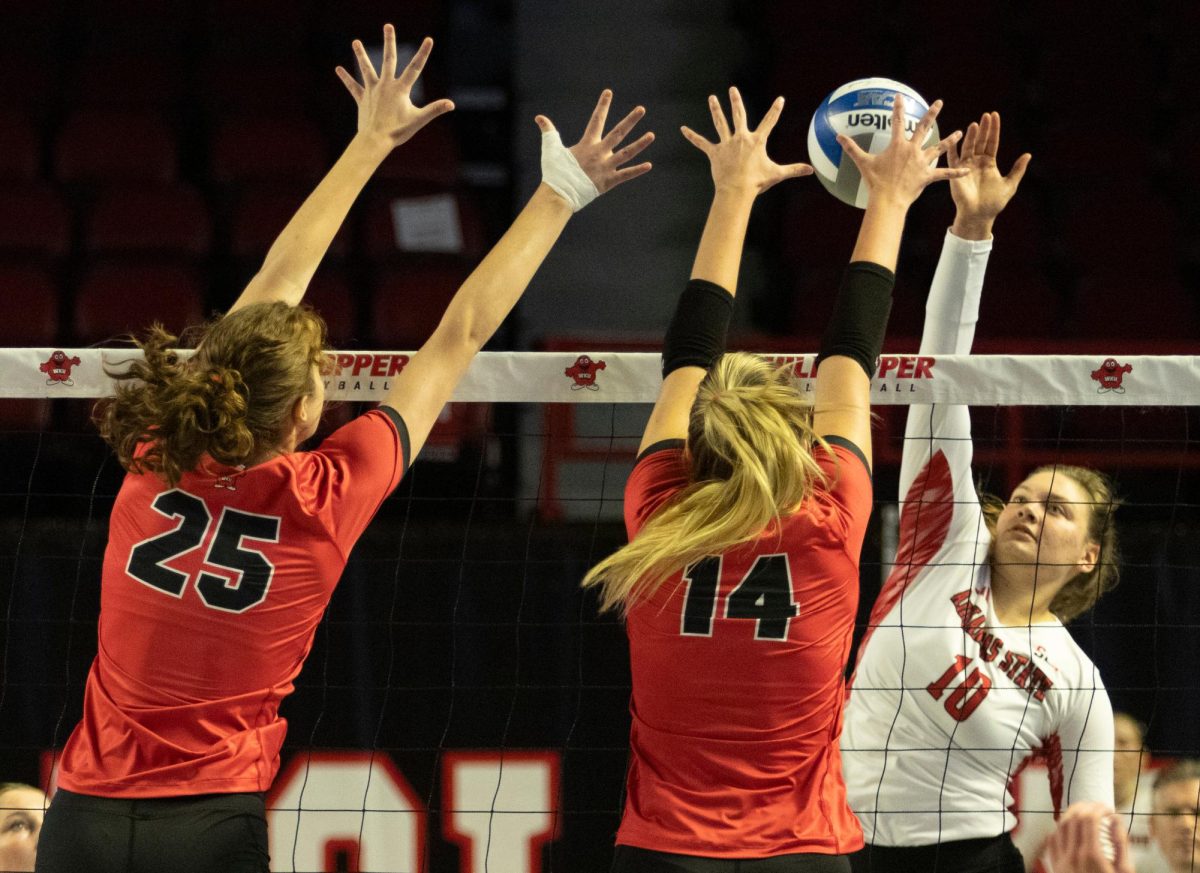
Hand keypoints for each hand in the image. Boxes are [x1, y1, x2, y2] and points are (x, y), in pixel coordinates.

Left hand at [335, 26, 454, 148]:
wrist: (375, 140)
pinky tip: (338, 69)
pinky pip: (353, 87)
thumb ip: (435, 109)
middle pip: (388, 59)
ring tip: (355, 42)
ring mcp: (372, 91)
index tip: (428, 40)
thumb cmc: (398, 131)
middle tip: (388, 26)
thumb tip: (451, 104)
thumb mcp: (419, 119)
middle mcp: (385, 85)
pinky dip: (346, 78)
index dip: (423, 53)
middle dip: (389, 41)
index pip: (415, 68)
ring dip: (361, 54)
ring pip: (366, 69)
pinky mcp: (362, 99)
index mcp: (400, 89)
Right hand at [535, 90, 653, 194]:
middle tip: (642, 109)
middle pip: (618, 133)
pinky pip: (626, 175)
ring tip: (652, 135)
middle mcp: (599, 153)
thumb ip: (548, 131)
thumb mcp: (551, 148)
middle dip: (630, 120)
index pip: (596, 119)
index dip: (602, 105)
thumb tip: (538, 117)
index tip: (609, 92)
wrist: (559, 194)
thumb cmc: (555, 171)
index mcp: (588, 144)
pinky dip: (637, 171)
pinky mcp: (609, 182)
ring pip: (627, 153)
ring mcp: (606, 167)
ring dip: (640, 144)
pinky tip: (649, 165)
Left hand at [681, 87, 811, 194]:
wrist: (737, 191)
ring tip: (712, 98)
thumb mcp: (777, 174)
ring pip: (720, 123)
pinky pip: (701, 143)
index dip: (776, 110)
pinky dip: (692, 136)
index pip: (769, 122)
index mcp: (756, 141)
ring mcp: (726, 144)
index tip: (780, 99)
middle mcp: (741, 138)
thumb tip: (812, 170)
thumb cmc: (757, 183)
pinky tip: (683, 129)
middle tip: (732, 89)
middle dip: (736, 101)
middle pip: (738, 115)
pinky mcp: (714, 153)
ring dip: (716, 110)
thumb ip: (794, 170)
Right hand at [838, 96, 965, 208]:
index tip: (900, 96)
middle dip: (932, 113)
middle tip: (939, 102)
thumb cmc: (875, 182)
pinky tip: (967, 170)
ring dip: (950, 140)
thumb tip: (838, 137)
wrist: (887, 199)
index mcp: (898, 145)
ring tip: (960, 132)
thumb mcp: (862, 163)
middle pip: (924, 128)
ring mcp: (922, 163)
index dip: (898, 107)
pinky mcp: (928, 176)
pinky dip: (956, 172)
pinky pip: (944, 174)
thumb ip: (851, 148)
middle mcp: (912, 150)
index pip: (897, 121)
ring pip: (939, 148)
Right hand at [948, 111, 1031, 238]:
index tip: (995, 116)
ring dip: (971, 136)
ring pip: (968, 147)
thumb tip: (1028, 154)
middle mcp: (977, 162)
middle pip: (981, 141)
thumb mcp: (1010, 185)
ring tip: (975, 125)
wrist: (978, 215)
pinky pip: (953, 159)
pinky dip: (952, 149)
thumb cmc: (993, 203)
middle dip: (984, 129)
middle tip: (986, 115)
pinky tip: (954, 139)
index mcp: (989, 163)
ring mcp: (966, 167)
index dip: (994, 130)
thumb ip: (1018, 170)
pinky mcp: (956, 173)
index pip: (992, 142)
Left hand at [1046, 803, 1134, 872]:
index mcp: (1092, 855)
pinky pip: (1052, 840)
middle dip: (1086, 807)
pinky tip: (1069, 828)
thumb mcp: (1125, 872)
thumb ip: (1120, 845)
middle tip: (1098, 808)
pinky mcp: (1054, 867)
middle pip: (1073, 818)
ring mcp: (1060, 861)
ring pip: (1060, 826)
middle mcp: (1072, 855)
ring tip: (1085, 813)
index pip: (1089, 819)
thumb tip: (1115, 821)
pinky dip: (1060, 829)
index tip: (1109, 809)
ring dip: (1072, 815)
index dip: (1099, 809)